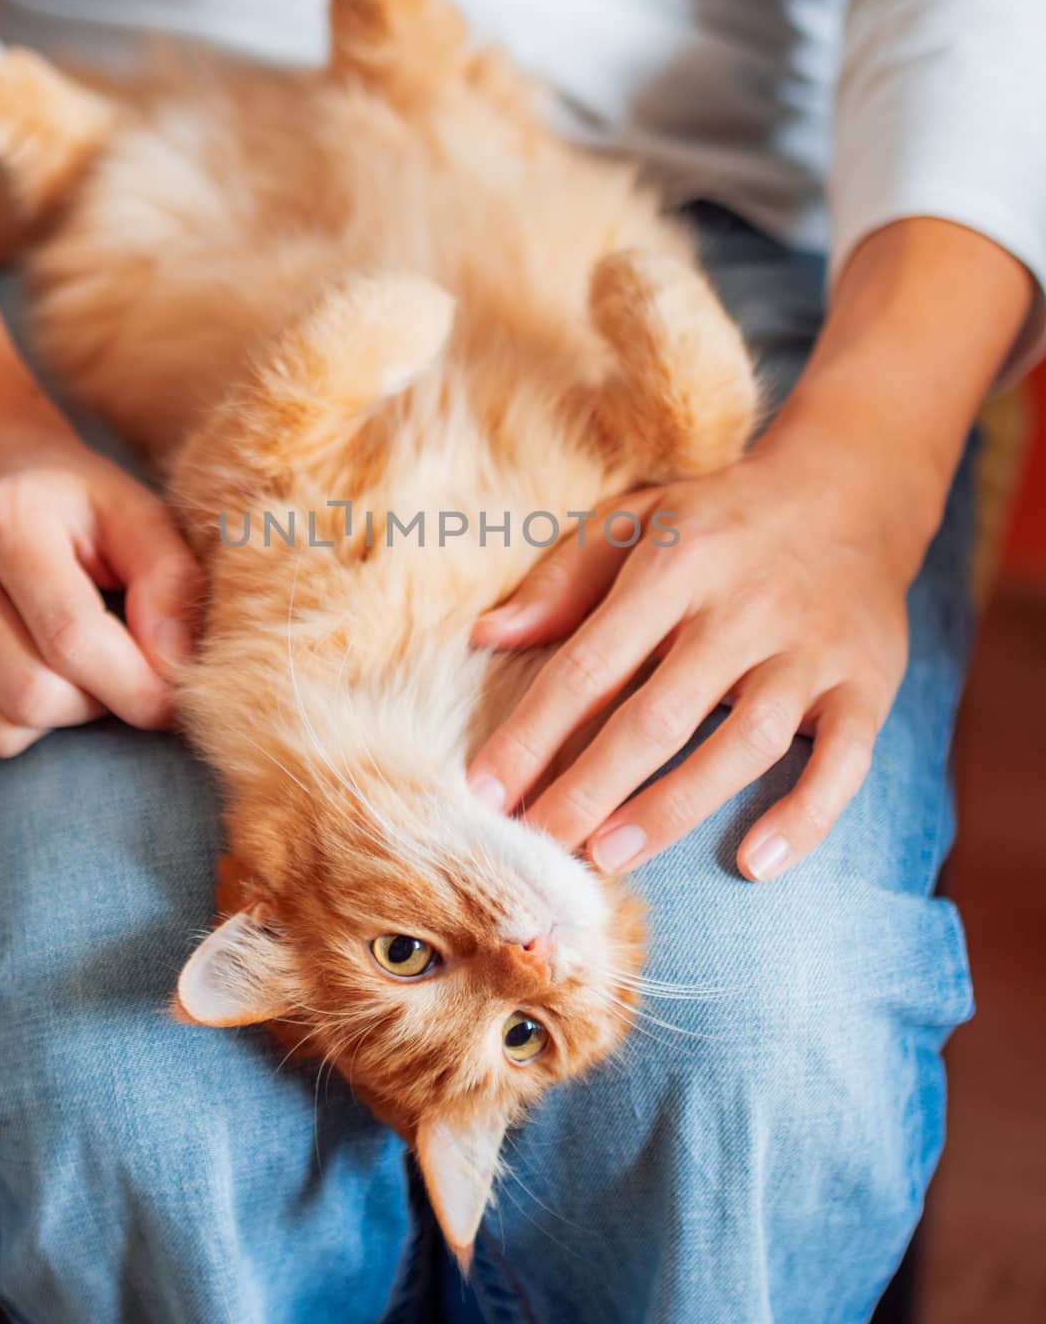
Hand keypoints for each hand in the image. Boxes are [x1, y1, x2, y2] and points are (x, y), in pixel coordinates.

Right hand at [0, 423, 203, 775]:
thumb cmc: (78, 512)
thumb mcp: (138, 517)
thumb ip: (171, 582)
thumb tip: (174, 665)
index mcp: (4, 518)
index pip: (72, 638)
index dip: (137, 686)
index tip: (172, 699)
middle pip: (31, 696)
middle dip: (95, 703)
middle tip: (113, 670)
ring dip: (51, 723)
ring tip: (65, 670)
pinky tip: (11, 689)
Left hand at [466, 446, 917, 882]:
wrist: (850, 491)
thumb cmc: (717, 520)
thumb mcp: (636, 519)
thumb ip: (562, 578)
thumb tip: (487, 635)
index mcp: (676, 564)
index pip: (591, 663)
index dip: (534, 733)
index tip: (485, 793)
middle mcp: (745, 608)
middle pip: (659, 715)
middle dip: (589, 788)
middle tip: (539, 846)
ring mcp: (811, 650)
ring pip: (744, 743)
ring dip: (674, 809)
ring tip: (610, 857)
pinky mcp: (867, 684)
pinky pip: (844, 762)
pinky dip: (804, 817)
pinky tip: (755, 863)